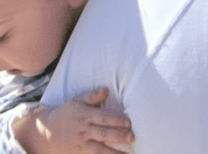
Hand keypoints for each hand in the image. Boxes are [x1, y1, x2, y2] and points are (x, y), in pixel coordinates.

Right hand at [14, 88, 133, 153]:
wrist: (44, 132)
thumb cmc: (64, 114)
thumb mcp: (76, 101)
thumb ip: (92, 96)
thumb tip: (107, 90)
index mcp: (85, 116)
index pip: (104, 118)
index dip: (117, 121)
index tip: (129, 123)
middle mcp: (84, 130)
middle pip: (104, 134)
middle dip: (119, 136)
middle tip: (132, 138)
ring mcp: (81, 143)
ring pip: (99, 149)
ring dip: (114, 153)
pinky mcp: (79, 152)